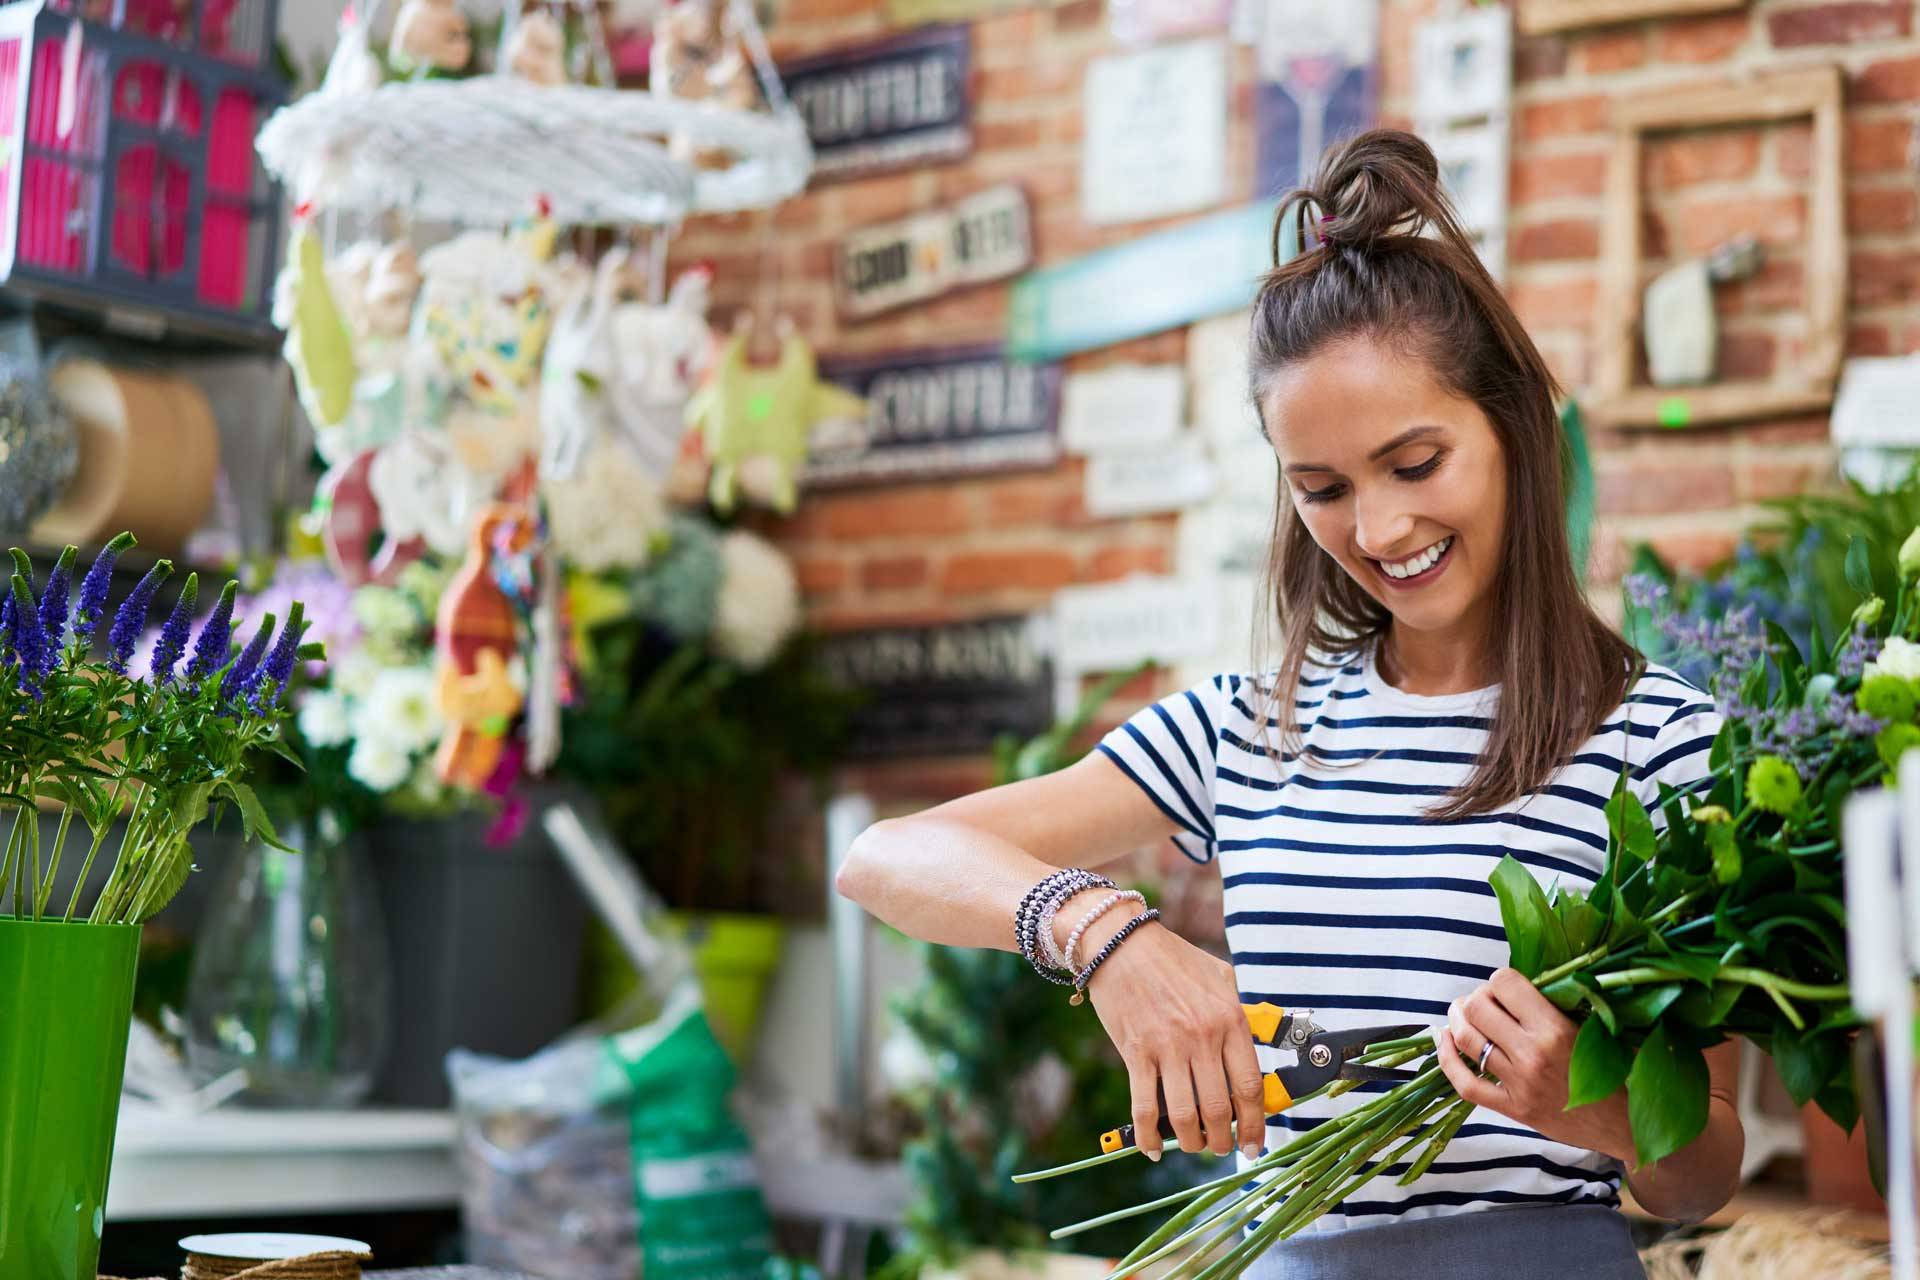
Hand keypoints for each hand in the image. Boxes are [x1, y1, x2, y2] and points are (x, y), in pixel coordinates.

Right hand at [1083, 919, 1266, 1162]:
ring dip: (1191, 1141)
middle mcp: (1202, 1036)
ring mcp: (1168, 1046)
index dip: (1255, 1124)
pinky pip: (1144, 1106)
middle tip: (1221, 1148)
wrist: (1121, 943)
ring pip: (1185, 1114)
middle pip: (1220, 1108)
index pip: (1250, 1086)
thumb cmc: (1171, 958)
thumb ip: (1238, 1011)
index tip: (1254, 1143)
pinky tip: (1152, 1147)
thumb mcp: (1219, 977)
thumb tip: (1255, 1043)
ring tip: (1194, 1145)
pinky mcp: (1136, 1052)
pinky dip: (1148, 1135)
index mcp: (1229, 1019)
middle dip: (1223, 1140)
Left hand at [1436, 968, 1629, 1160]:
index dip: (1501, 980)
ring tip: (1461, 1012)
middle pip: (1478, 1008)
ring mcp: (1519, 1084)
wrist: (1630, 1125)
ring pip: (1466, 1040)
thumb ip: (1562, 1003)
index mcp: (1555, 1028)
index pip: (1505, 984)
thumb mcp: (1599, 1027)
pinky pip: (1465, 1084)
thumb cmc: (1620, 1071)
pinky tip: (1443, 1040)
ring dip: (1457, 1020)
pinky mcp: (1513, 1109)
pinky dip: (1446, 1060)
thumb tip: (1527, 979)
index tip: (1508, 987)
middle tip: (1484, 1000)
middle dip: (1476, 997)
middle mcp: (1532, 1055)